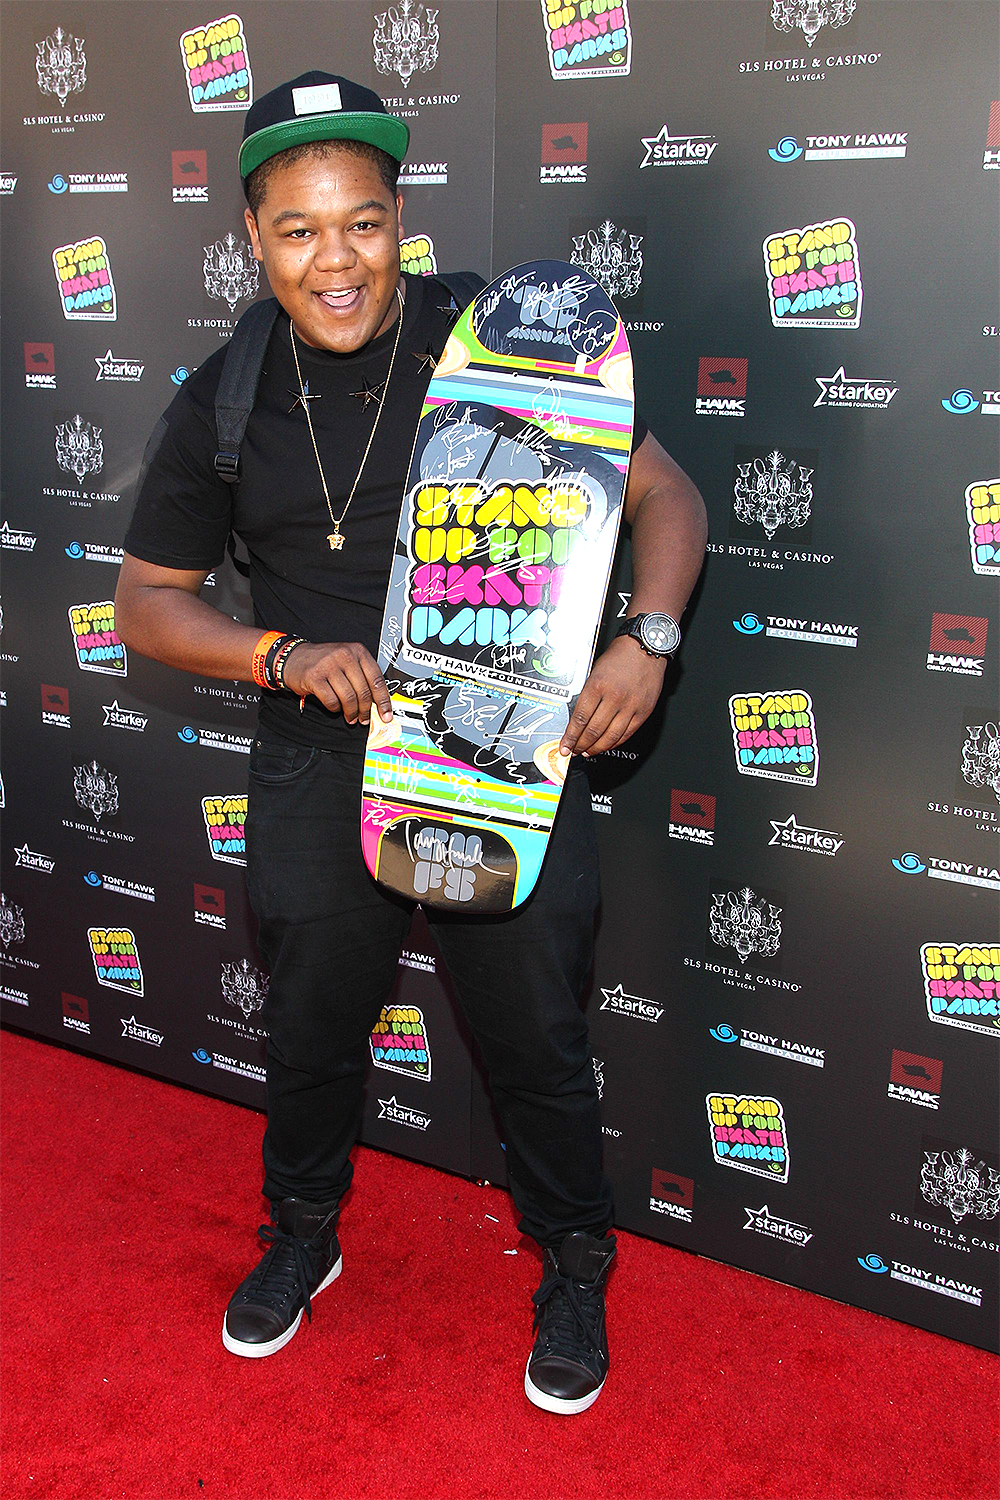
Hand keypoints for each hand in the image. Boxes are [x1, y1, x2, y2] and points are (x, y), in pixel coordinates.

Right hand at [281, 642, 392, 724]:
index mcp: (357, 651)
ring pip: (349, 698)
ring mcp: (329, 666)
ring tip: (351, 717)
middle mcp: (344, 655)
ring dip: (351, 712)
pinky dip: (335, 708)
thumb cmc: (324, 662)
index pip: (377, 679)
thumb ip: (362, 676)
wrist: (294, 657)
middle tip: (365, 719)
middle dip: (366, 710)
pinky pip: (332, 701)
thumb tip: (378, 703)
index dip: (383, 700)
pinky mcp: (314, 678)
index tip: (386, 714)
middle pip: (363, 691)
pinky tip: (335, 707)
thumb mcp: (347, 661)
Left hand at [559, 637, 666, 756]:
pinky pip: (626, 733)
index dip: (570, 737)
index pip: (579, 719)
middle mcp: (614, 697)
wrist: (646, 647)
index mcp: (597, 685)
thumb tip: (577, 717)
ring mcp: (630, 706)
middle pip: (593, 731)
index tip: (565, 745)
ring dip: (596, 748)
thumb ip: (588, 693)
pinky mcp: (643, 711)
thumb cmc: (621, 655)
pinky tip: (606, 745)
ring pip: (610, 736)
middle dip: (580, 745)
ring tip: (588, 752)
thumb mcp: (595, 670)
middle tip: (574, 750)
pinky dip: (614, 743)